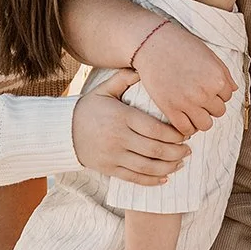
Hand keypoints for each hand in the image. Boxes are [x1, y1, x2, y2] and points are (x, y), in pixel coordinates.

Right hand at [71, 86, 188, 185]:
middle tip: (188, 149)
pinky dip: (152, 180)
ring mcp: (113, 156)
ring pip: (147, 167)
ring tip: (180, 162)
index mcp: (121, 117)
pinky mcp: (109, 169)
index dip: (174, 134)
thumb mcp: (103, 90)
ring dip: (168, 167)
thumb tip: (142, 68)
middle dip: (176, 152)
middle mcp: (118, 138)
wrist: (62, 132)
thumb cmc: (88, 109)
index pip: (155, 129)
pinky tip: (165, 178)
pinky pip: (134, 178)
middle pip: (155, 149)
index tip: (185, 134)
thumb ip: (123, 79)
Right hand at [133, 22, 235, 134]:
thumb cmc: (182, 46)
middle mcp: (205, 93)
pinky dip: (187, 128)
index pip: (228, 96)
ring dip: (201, 119)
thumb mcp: (209, 55)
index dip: (217, 92)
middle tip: (198, 96)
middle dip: (211, 105)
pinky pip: (186, 129)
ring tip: (193, 110)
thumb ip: (224, 74)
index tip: (206, 86)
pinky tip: (184, 118)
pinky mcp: (170, 109)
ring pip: (205, 125)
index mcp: (217, 79)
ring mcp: (187, 103)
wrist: (153, 44)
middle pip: (219, 112)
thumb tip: (234, 89)